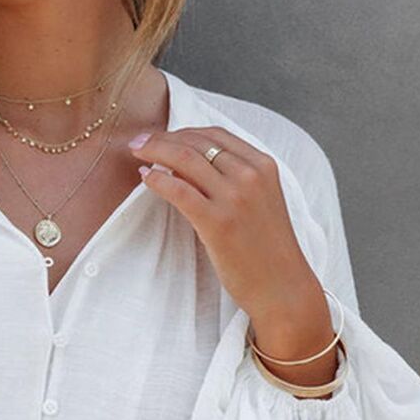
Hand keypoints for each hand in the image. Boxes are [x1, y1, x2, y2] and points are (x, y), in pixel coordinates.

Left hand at [128, 124, 320, 325]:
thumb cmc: (268, 250)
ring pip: (186, 159)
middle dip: (164, 138)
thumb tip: (189, 166)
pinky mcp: (218, 222)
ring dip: (155, 151)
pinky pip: (179, 189)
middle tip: (140, 141)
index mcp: (264, 166)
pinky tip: (145, 177)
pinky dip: (157, 179)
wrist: (282, 287)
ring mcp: (235, 198)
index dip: (185, 131)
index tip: (164, 136)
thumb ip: (236, 180)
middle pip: (198, 142)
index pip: (217, 135)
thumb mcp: (260, 202)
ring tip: (137, 152)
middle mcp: (251, 175)